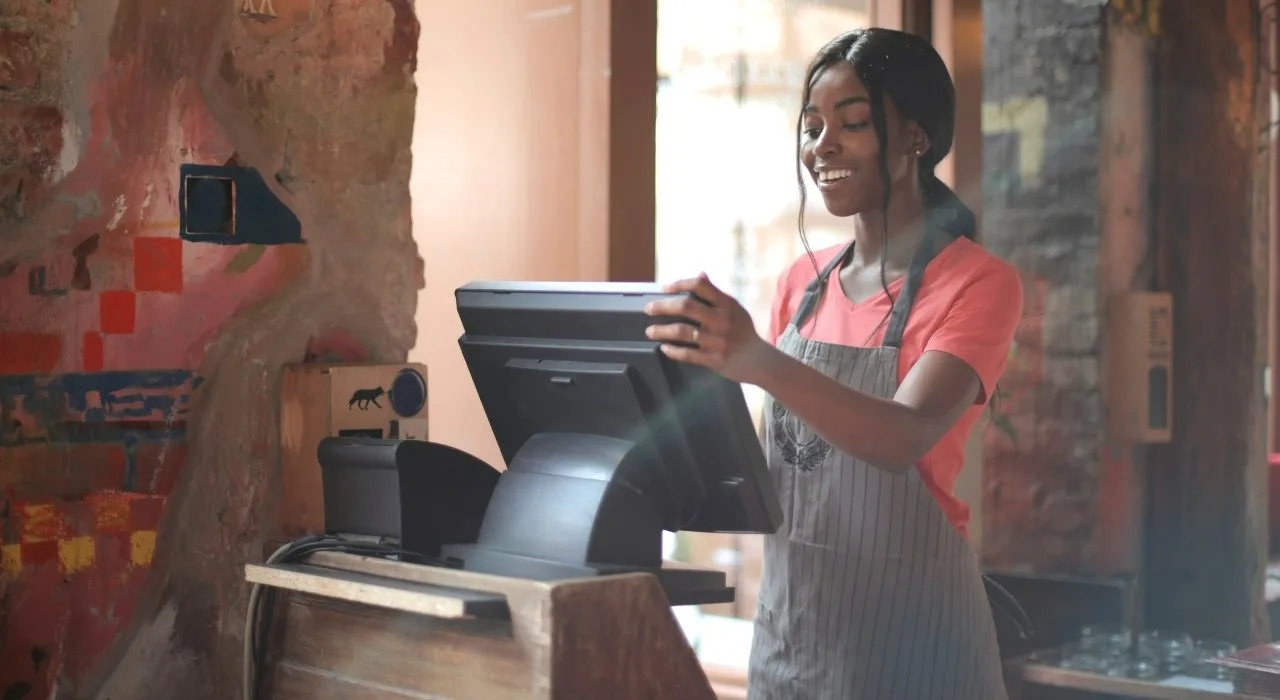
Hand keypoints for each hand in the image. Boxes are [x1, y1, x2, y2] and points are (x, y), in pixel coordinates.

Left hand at [644, 273, 775, 384]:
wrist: (760, 360)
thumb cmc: (743, 332)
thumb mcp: (734, 308)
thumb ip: (716, 293)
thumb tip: (700, 274)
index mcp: (727, 304)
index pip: (700, 286)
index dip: (680, 284)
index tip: (665, 289)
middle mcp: (722, 320)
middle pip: (686, 306)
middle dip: (663, 306)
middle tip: (648, 309)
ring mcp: (717, 341)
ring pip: (682, 332)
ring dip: (662, 331)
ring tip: (650, 331)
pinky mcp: (714, 359)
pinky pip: (688, 354)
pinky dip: (673, 351)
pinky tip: (664, 348)